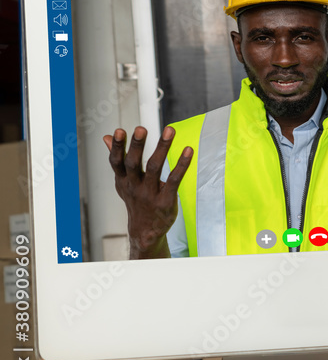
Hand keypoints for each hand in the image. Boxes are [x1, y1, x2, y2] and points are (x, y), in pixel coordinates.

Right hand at [103, 126, 191, 259]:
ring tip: (169, 130)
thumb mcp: (123, 181)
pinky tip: (189, 150)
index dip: (118, 147)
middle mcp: (135, 186)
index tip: (119, 130)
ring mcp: (150, 194)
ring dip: (162, 148)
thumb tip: (107, 137)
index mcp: (123, 180)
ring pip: (155, 168)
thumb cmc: (136, 199)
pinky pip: (174, 180)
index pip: (117, 162)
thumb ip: (118, 158)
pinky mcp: (166, 200)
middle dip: (136, 146)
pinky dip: (182, 164)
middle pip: (133, 164)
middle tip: (141, 128)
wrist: (145, 230)